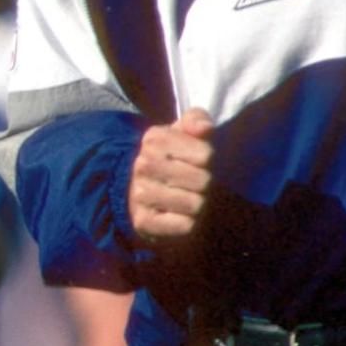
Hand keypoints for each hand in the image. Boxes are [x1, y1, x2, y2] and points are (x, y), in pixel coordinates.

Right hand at [128, 107, 213, 242]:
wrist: (139, 194)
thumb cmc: (173, 160)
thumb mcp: (184, 135)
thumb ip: (197, 120)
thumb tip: (204, 128)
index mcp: (154, 139)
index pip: (205, 155)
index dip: (206, 161)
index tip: (193, 162)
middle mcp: (142, 165)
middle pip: (203, 181)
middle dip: (203, 185)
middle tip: (191, 184)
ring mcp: (140, 194)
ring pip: (196, 204)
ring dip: (196, 205)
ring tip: (185, 199)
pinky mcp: (143, 221)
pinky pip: (185, 225)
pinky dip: (187, 223)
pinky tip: (176, 216)